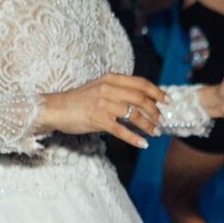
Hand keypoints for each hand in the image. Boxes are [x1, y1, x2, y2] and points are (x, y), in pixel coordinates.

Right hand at [39, 73, 167, 148]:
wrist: (55, 108)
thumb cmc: (78, 100)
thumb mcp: (99, 87)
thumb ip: (118, 89)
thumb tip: (141, 98)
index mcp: (111, 78)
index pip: (141, 83)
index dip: (157, 92)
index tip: (168, 101)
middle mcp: (109, 89)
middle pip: (141, 99)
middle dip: (155, 111)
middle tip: (161, 121)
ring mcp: (103, 104)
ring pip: (134, 115)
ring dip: (148, 125)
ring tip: (155, 132)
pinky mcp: (97, 119)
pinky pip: (121, 130)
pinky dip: (134, 138)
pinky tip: (142, 144)